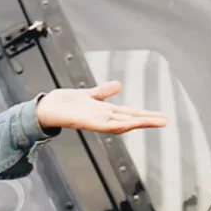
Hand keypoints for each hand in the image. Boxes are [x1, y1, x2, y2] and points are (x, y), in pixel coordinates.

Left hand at [35, 82, 167, 133]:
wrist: (45, 109)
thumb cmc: (64, 104)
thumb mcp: (88, 94)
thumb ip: (103, 91)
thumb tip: (118, 85)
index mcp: (104, 112)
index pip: (130, 114)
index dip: (145, 115)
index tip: (162, 117)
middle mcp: (102, 118)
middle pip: (129, 120)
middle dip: (147, 121)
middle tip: (166, 121)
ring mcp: (95, 122)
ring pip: (121, 124)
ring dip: (137, 123)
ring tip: (154, 122)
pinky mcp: (86, 123)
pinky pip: (104, 125)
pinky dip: (117, 124)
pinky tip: (128, 124)